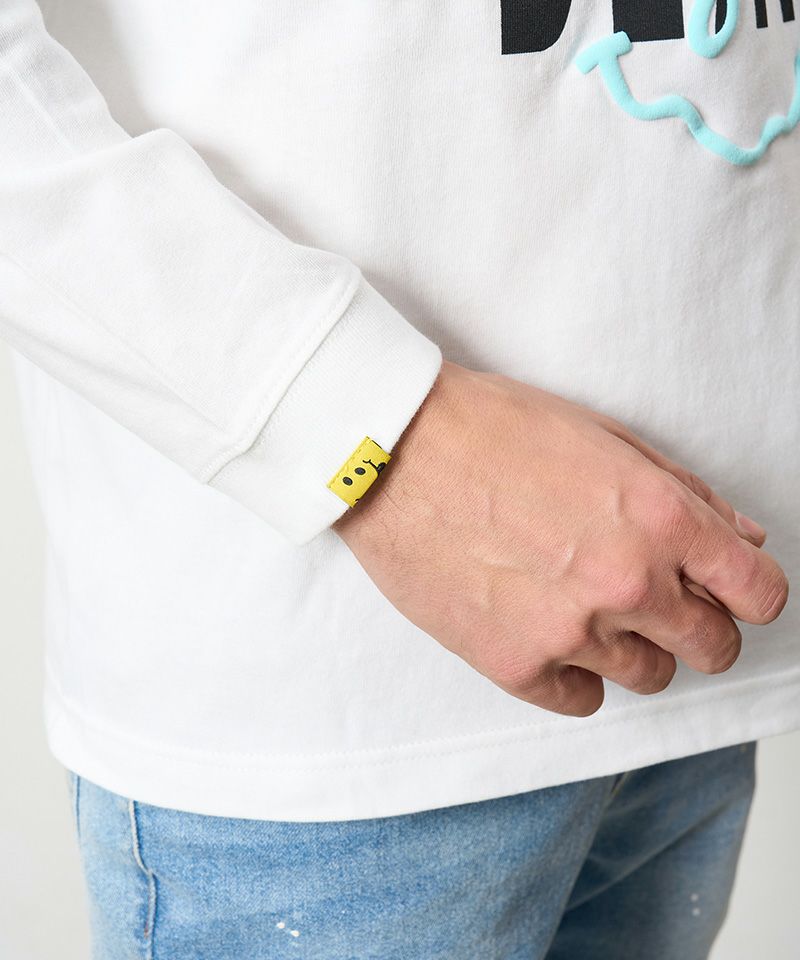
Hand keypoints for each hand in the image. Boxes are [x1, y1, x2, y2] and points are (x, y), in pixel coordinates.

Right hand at [333, 361, 788, 715]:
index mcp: (658, 517)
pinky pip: (582, 698)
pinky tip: (550, 631)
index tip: (730, 592)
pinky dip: (576, 672)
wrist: (391, 450)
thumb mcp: (603, 437)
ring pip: (648, 675)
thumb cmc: (492, 429)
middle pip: (712, 646)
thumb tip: (741, 538)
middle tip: (659, 602)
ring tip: (586, 604)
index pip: (758, 592)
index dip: (750, 593)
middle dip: (699, 625)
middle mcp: (625, 581)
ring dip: (633, 645)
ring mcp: (568, 629)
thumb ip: (684, 493)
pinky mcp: (513, 663)